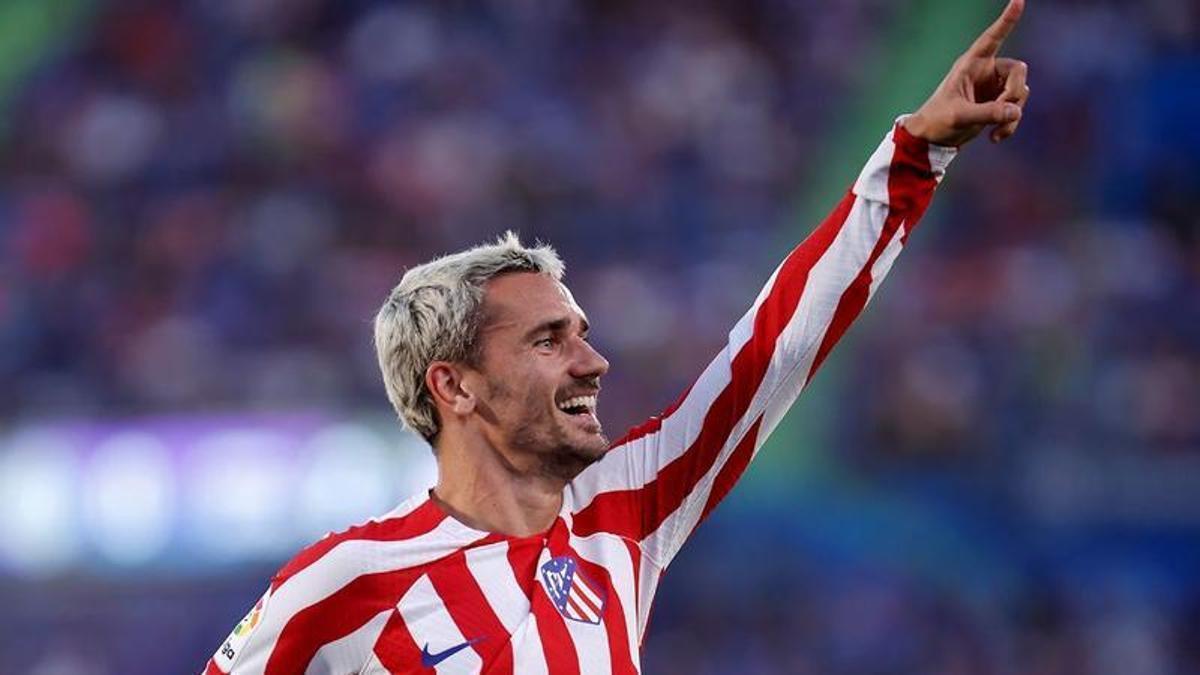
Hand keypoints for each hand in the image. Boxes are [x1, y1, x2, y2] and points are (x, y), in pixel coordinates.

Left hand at [903, 0, 1029, 146]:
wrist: (934, 139)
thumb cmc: (938, 121)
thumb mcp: (960, 116)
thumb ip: (987, 113)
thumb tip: (1016, 110)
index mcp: (971, 64)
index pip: (992, 38)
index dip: (1006, 20)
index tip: (1019, 0)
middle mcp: (986, 71)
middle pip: (1019, 71)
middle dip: (1014, 93)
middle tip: (1002, 111)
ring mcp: (994, 87)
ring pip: (1021, 92)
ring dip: (1012, 114)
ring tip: (995, 131)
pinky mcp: (998, 103)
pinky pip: (1016, 109)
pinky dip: (1010, 124)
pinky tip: (995, 138)